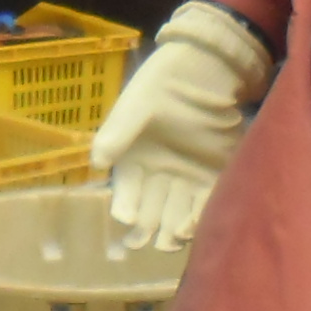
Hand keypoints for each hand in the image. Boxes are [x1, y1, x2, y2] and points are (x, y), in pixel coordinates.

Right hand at [88, 0, 273, 253]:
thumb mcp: (135, 105)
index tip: (126, 219)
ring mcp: (186, 180)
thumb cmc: (162, 84)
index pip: (126, 196)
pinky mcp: (213, 177)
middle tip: (147, 242)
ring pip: (176, 216)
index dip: (125, 210)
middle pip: (150, 215)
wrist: (204, 68)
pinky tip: (192, 226)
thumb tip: (97, 163)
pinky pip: (205, 205)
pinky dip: (199, 219)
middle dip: (147, 233)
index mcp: (133, 164)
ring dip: (172, 233)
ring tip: (171, 238)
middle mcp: (157, 178)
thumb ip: (117, 133)